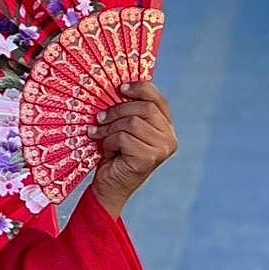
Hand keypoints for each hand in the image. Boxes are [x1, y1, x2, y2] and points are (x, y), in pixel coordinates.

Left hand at [87, 80, 177, 217]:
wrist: (109, 184)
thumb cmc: (114, 151)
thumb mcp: (122, 126)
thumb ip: (127, 109)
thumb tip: (117, 85)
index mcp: (165, 125)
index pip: (157, 97)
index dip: (139, 88)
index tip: (119, 88)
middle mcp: (170, 137)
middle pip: (144, 108)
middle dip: (116, 110)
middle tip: (99, 118)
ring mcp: (162, 149)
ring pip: (132, 122)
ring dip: (110, 129)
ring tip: (101, 136)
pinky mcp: (150, 159)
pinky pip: (124, 137)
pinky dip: (109, 141)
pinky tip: (108, 150)